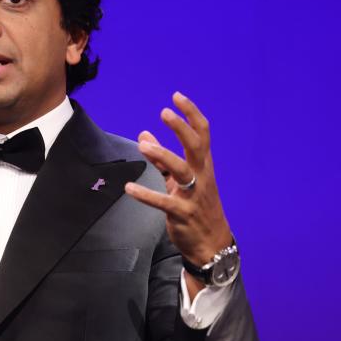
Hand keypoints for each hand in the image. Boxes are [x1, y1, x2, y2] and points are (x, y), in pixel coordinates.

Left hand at [124, 92, 232, 267]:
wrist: (211, 244)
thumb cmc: (195, 206)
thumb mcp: (179, 180)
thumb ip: (161, 158)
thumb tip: (143, 135)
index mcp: (203, 166)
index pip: (202, 134)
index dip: (191, 114)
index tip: (177, 96)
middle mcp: (202, 177)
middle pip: (195, 146)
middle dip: (181, 128)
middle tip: (164, 112)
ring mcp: (193, 195)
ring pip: (182, 170)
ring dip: (163, 156)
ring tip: (143, 146)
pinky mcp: (182, 213)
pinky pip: (164, 202)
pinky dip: (146, 195)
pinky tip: (129, 189)